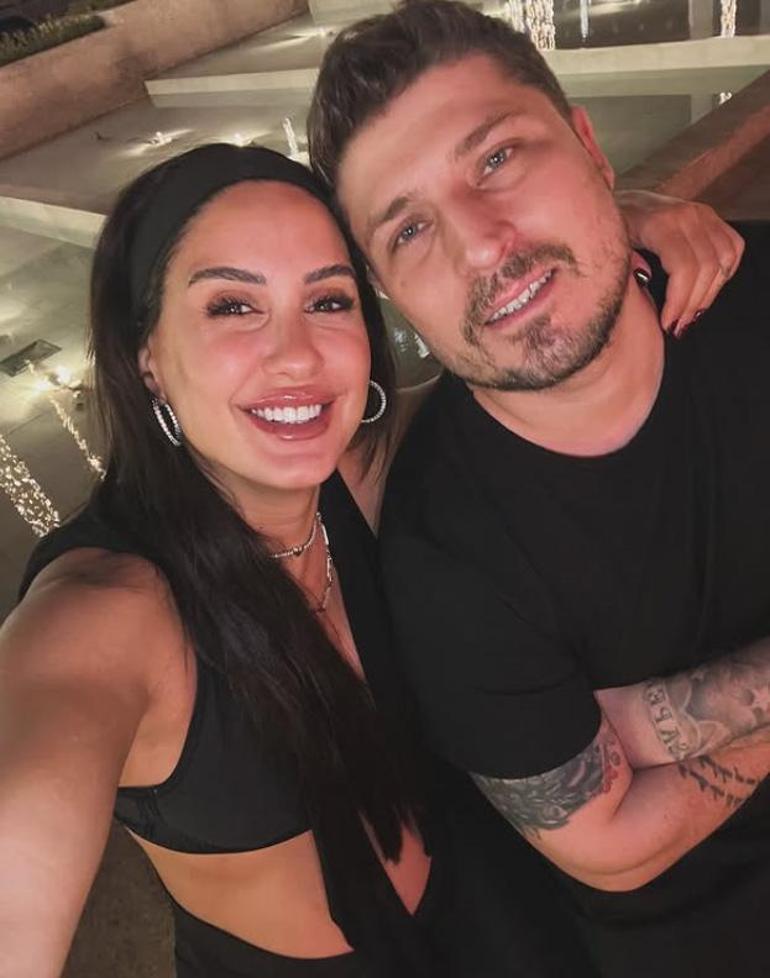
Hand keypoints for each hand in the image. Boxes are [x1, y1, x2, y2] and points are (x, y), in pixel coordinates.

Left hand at [616, 190, 743, 336]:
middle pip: (706, 268)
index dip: (679, 301)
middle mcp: (686, 215)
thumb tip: (645, 278)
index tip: (667, 323)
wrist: (619, 202)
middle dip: (692, 304)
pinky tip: (707, 290)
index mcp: (659, 223)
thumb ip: (625, 262)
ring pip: (723, 260)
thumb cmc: (612, 228)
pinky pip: (732, 247)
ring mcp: (702, 214)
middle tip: (677, 326)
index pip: (684, 268)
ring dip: (710, 293)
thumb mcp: (609, 246)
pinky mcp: (711, 216)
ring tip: (691, 314)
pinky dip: (725, 272)